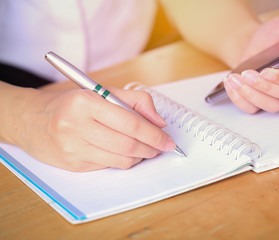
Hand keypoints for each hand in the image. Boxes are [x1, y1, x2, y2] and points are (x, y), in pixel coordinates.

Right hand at [15, 88, 174, 170]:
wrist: (29, 120)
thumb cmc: (69, 104)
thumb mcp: (100, 92)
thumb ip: (135, 101)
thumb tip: (159, 122)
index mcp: (86, 102)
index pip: (131, 123)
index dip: (154, 135)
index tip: (168, 140)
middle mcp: (77, 126)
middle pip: (128, 145)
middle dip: (152, 148)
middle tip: (161, 147)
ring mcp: (73, 148)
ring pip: (121, 160)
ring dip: (140, 157)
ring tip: (146, 150)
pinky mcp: (73, 164)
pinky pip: (109, 166)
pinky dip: (124, 161)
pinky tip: (126, 153)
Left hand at [223, 10, 278, 112]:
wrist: (254, 46)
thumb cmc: (274, 37)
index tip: (265, 71)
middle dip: (265, 87)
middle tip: (248, 74)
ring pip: (273, 106)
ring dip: (251, 94)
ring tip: (235, 79)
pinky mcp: (262, 102)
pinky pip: (252, 109)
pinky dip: (239, 99)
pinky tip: (231, 85)